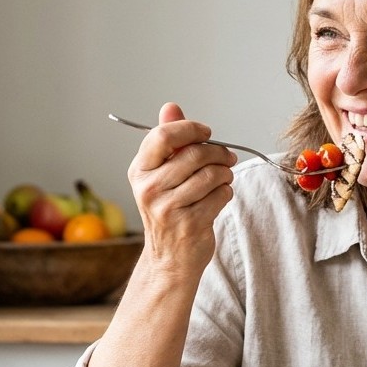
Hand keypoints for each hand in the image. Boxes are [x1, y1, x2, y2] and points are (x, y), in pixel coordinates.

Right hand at [128, 102, 236, 277]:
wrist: (169, 260)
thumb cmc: (169, 211)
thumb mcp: (161, 175)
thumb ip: (168, 140)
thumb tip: (171, 107)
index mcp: (139, 171)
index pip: (163, 135)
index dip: (191, 129)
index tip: (207, 133)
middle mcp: (149, 189)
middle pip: (194, 154)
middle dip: (218, 153)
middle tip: (227, 157)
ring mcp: (168, 208)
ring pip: (211, 174)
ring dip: (225, 174)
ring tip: (223, 178)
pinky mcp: (190, 224)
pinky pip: (220, 195)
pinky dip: (226, 193)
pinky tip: (218, 198)